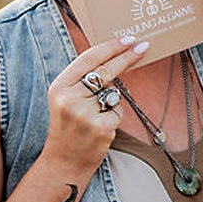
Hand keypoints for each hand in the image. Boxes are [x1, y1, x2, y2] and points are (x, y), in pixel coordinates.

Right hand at [41, 36, 150, 171]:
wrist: (64, 162)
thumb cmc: (69, 126)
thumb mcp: (66, 98)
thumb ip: (83, 79)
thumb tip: (113, 56)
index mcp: (59, 86)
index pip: (88, 59)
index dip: (110, 47)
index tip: (128, 39)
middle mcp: (69, 98)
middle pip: (105, 71)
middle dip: (126, 57)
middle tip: (143, 47)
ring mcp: (85, 113)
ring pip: (113, 93)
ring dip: (110, 102)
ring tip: (93, 117)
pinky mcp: (101, 126)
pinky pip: (118, 112)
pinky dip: (114, 117)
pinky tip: (100, 128)